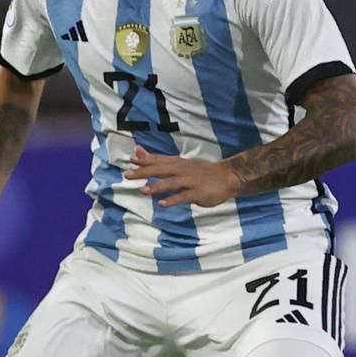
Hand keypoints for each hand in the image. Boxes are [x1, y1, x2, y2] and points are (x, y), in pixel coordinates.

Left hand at [124, 146, 240, 207]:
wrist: (227, 177)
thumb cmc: (200, 172)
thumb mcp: (179, 164)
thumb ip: (158, 160)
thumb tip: (138, 152)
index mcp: (177, 164)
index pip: (158, 160)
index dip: (144, 160)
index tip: (130, 160)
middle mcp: (182, 170)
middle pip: (160, 170)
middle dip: (144, 172)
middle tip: (128, 174)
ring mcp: (190, 181)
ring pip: (171, 183)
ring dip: (156, 186)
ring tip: (142, 190)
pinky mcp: (197, 192)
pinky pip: (183, 196)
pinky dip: (173, 200)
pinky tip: (162, 204)